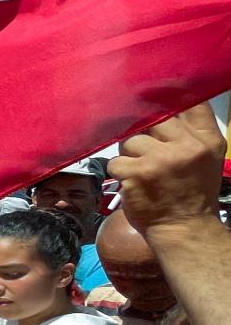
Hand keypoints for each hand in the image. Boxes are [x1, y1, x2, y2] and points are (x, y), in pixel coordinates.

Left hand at [110, 103, 224, 237]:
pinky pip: (116, 161)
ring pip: (130, 140)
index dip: (168, 95)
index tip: (154, 95)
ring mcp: (160, 160)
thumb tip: (165, 100)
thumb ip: (192, 130)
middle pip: (152, 119)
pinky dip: (120, 172)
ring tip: (141, 171)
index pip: (190, 104)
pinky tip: (132, 183)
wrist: (184, 229)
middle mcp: (186, 147)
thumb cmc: (192, 192)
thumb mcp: (207, 157)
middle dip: (143, 132)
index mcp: (207, 140)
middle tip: (144, 150)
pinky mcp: (136, 173)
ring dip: (129, 155)